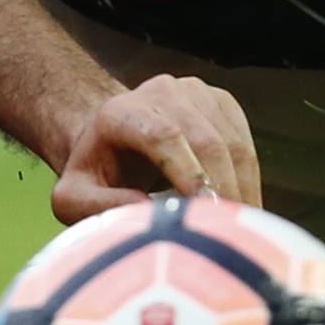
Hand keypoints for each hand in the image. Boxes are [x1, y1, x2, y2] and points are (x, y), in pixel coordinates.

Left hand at [49, 74, 262, 223]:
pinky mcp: (221, 103)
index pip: (161, 135)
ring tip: (244, 230)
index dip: (187, 171)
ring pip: (231, 142)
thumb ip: (96, 207)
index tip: (205, 209)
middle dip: (222, 187)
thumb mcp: (74, 197)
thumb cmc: (96, 174)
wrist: (116, 139)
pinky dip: (250, 180)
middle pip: (204, 139)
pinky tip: (245, 211)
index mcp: (119, 112)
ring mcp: (195, 92)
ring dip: (242, 188)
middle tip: (233, 233)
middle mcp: (160, 92)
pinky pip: (245, 143)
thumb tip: (143, 210)